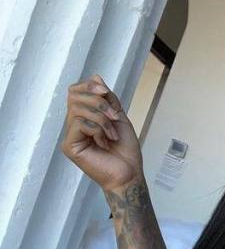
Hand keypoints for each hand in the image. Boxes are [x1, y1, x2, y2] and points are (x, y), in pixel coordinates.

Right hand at [60, 74, 144, 190]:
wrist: (130, 173)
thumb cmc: (126, 150)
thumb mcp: (119, 117)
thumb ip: (107, 98)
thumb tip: (96, 75)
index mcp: (84, 117)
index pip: (76, 91)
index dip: (89, 85)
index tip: (105, 92)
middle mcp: (74, 125)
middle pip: (74, 96)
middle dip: (98, 101)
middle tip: (115, 116)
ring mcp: (71, 136)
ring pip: (77, 109)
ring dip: (101, 118)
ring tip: (113, 133)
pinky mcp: (69, 146)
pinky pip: (79, 124)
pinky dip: (97, 130)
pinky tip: (105, 142)